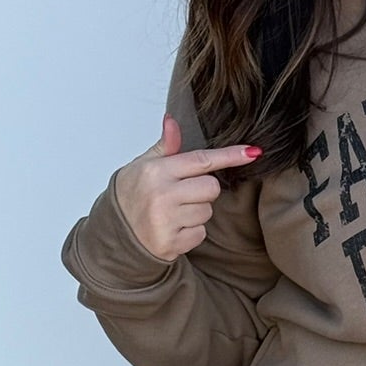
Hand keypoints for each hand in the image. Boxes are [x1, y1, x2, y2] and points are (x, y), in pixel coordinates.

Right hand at [115, 116, 260, 260]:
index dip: (229, 156)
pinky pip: (200, 233)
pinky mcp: (171, 244)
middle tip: (182, 195)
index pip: (201, 160)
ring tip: (173, 214)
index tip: (252, 152)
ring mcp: (166, 221)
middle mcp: (162, 195)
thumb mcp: (142, 167)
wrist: (112, 234)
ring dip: (196, 213)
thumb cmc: (129, 196)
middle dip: (203, 192)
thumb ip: (164, 147)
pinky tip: (172, 229)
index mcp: (155, 172)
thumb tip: (172, 121)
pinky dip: (190, 233)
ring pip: (207, 212)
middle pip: (212, 188)